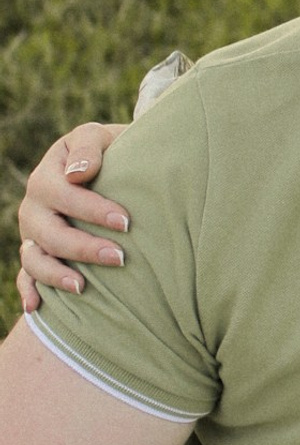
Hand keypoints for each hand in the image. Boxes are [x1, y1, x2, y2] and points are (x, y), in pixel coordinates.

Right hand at [15, 124, 129, 312]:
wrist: (108, 165)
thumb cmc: (108, 151)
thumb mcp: (98, 137)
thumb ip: (88, 149)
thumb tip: (77, 176)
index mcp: (47, 177)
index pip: (62, 195)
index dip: (92, 209)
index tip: (126, 222)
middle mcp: (35, 208)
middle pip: (49, 233)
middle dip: (83, 247)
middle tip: (120, 258)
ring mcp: (34, 234)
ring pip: (34, 259)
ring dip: (56, 274)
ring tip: (83, 286)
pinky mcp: (38, 253)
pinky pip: (27, 276)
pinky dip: (29, 291)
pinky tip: (37, 307)